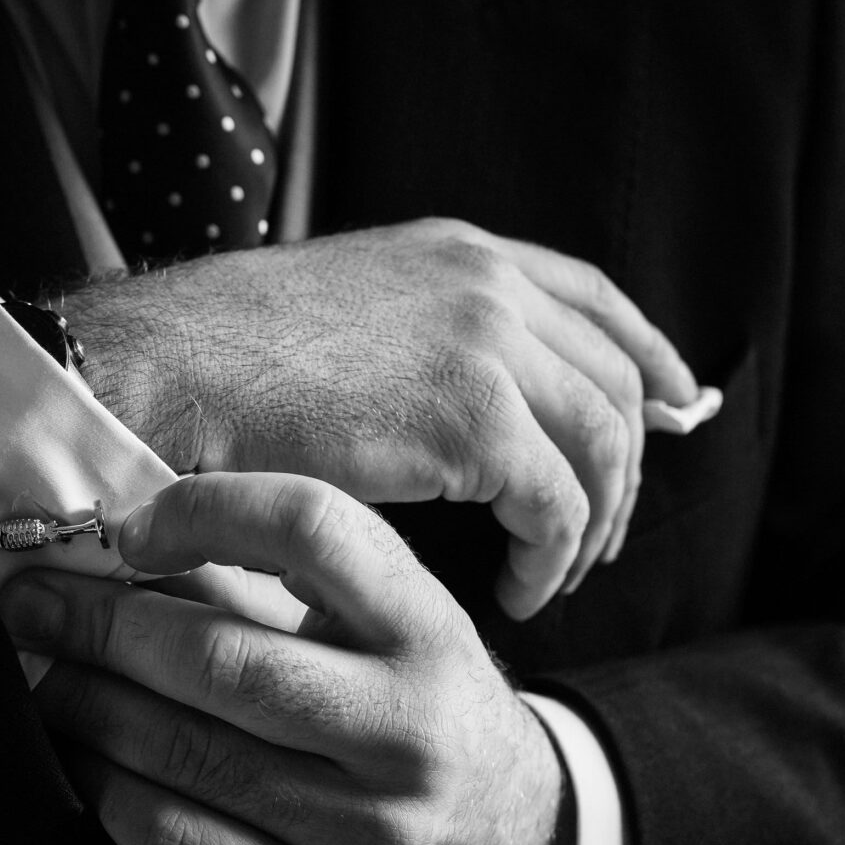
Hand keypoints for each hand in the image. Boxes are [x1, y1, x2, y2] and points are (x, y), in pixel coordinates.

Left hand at [0, 472, 572, 844]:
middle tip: (35, 605)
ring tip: (46, 676)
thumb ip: (279, 583)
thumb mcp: (394, 625)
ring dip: (89, 708)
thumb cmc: (431, 708)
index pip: (313, 529)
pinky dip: (112, 794)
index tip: (129, 528)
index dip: (202, 512)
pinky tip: (88, 760)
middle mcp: (408, 731)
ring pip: (189, 757)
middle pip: (224, 660)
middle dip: (102, 626)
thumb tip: (129, 546)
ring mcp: (371, 833)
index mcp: (427, 630)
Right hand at [53, 217, 698, 619]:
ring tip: (556, 576)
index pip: (598, 299)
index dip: (650, 358)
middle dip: (627, 466)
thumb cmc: (227, 360)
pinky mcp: (475, 418)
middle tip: (606, 534)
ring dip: (593, 523)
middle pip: (616, 380)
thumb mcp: (349, 314)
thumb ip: (426, 337)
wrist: (167, 371)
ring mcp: (487, 345)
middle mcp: (490, 285)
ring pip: (603, 446)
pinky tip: (520, 590)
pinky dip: (553, 556)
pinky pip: (559, 504)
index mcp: (462, 253)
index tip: (677, 409)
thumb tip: (470, 396)